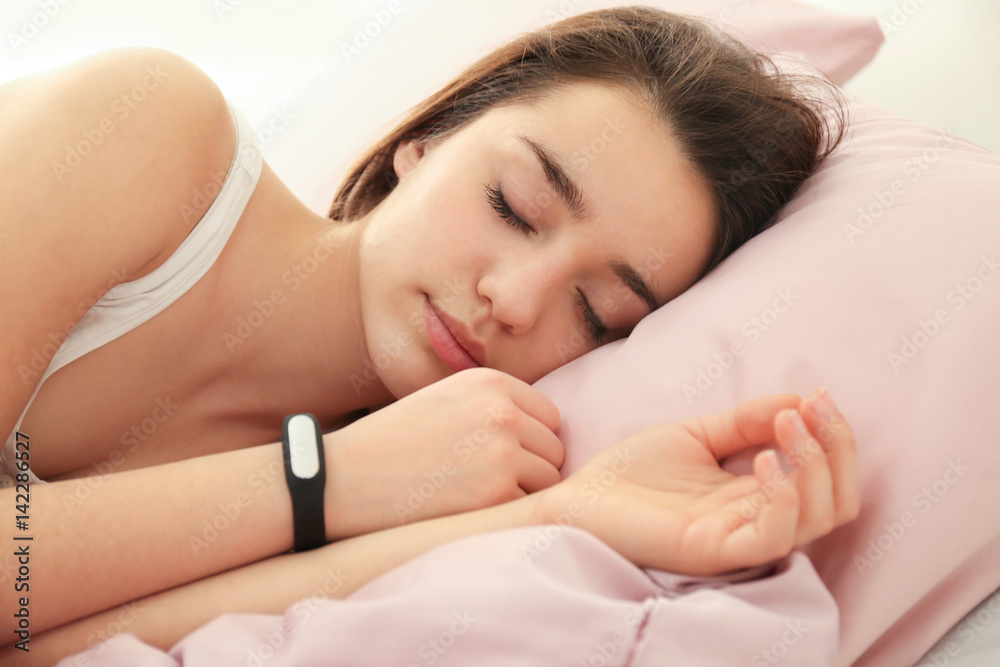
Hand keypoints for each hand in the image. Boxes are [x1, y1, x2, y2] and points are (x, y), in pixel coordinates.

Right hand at [326, 368, 562, 538]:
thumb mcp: (445, 399)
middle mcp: (501, 411)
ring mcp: (502, 453)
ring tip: (479, 496)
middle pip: (554, 449)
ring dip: (523, 493)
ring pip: (549, 480)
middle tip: (488, 482)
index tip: (503, 457)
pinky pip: (527, 507)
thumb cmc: (393, 441)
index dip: (531, 441)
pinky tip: (471, 511)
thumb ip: (494, 406)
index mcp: (489, 382)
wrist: (344, 477)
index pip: (549, 416)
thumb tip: (549, 434)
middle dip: (532, 468)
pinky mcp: (495, 494)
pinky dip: (506, 515)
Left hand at [536, 389, 858, 575]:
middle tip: (815, 405)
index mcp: (756, 496)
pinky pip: (772, 537)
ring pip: (816, 519)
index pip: (827, 480)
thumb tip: (797, 398)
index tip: (818, 395)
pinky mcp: (714, 550)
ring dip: (815, 465)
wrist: (580, 497)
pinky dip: (783, 497)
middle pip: (837, 502)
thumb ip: (745, 422)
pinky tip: (765, 458)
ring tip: (788, 422)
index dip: (833, 437)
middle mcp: (756, 521)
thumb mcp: (697, 435)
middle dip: (838, 448)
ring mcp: (738, 539)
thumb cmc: (631, 472)